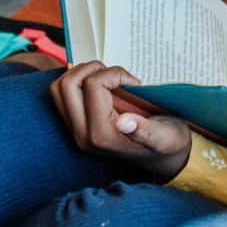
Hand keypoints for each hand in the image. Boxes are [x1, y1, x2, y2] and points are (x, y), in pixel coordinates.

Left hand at [50, 61, 191, 180]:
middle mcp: (83, 135)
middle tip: (116, 76)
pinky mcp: (73, 126)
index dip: (115, 73)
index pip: (93, 85)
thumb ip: (145, 131)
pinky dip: (76, 82)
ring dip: (81, 73)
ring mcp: (75, 131)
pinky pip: (61, 96)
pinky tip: (98, 85)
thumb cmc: (167, 141)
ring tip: (107, 78)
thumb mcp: (164, 136)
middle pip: (68, 84)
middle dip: (92, 69)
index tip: (135, 84)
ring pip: (59, 88)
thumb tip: (123, 123)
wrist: (162, 158)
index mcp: (102, 135)